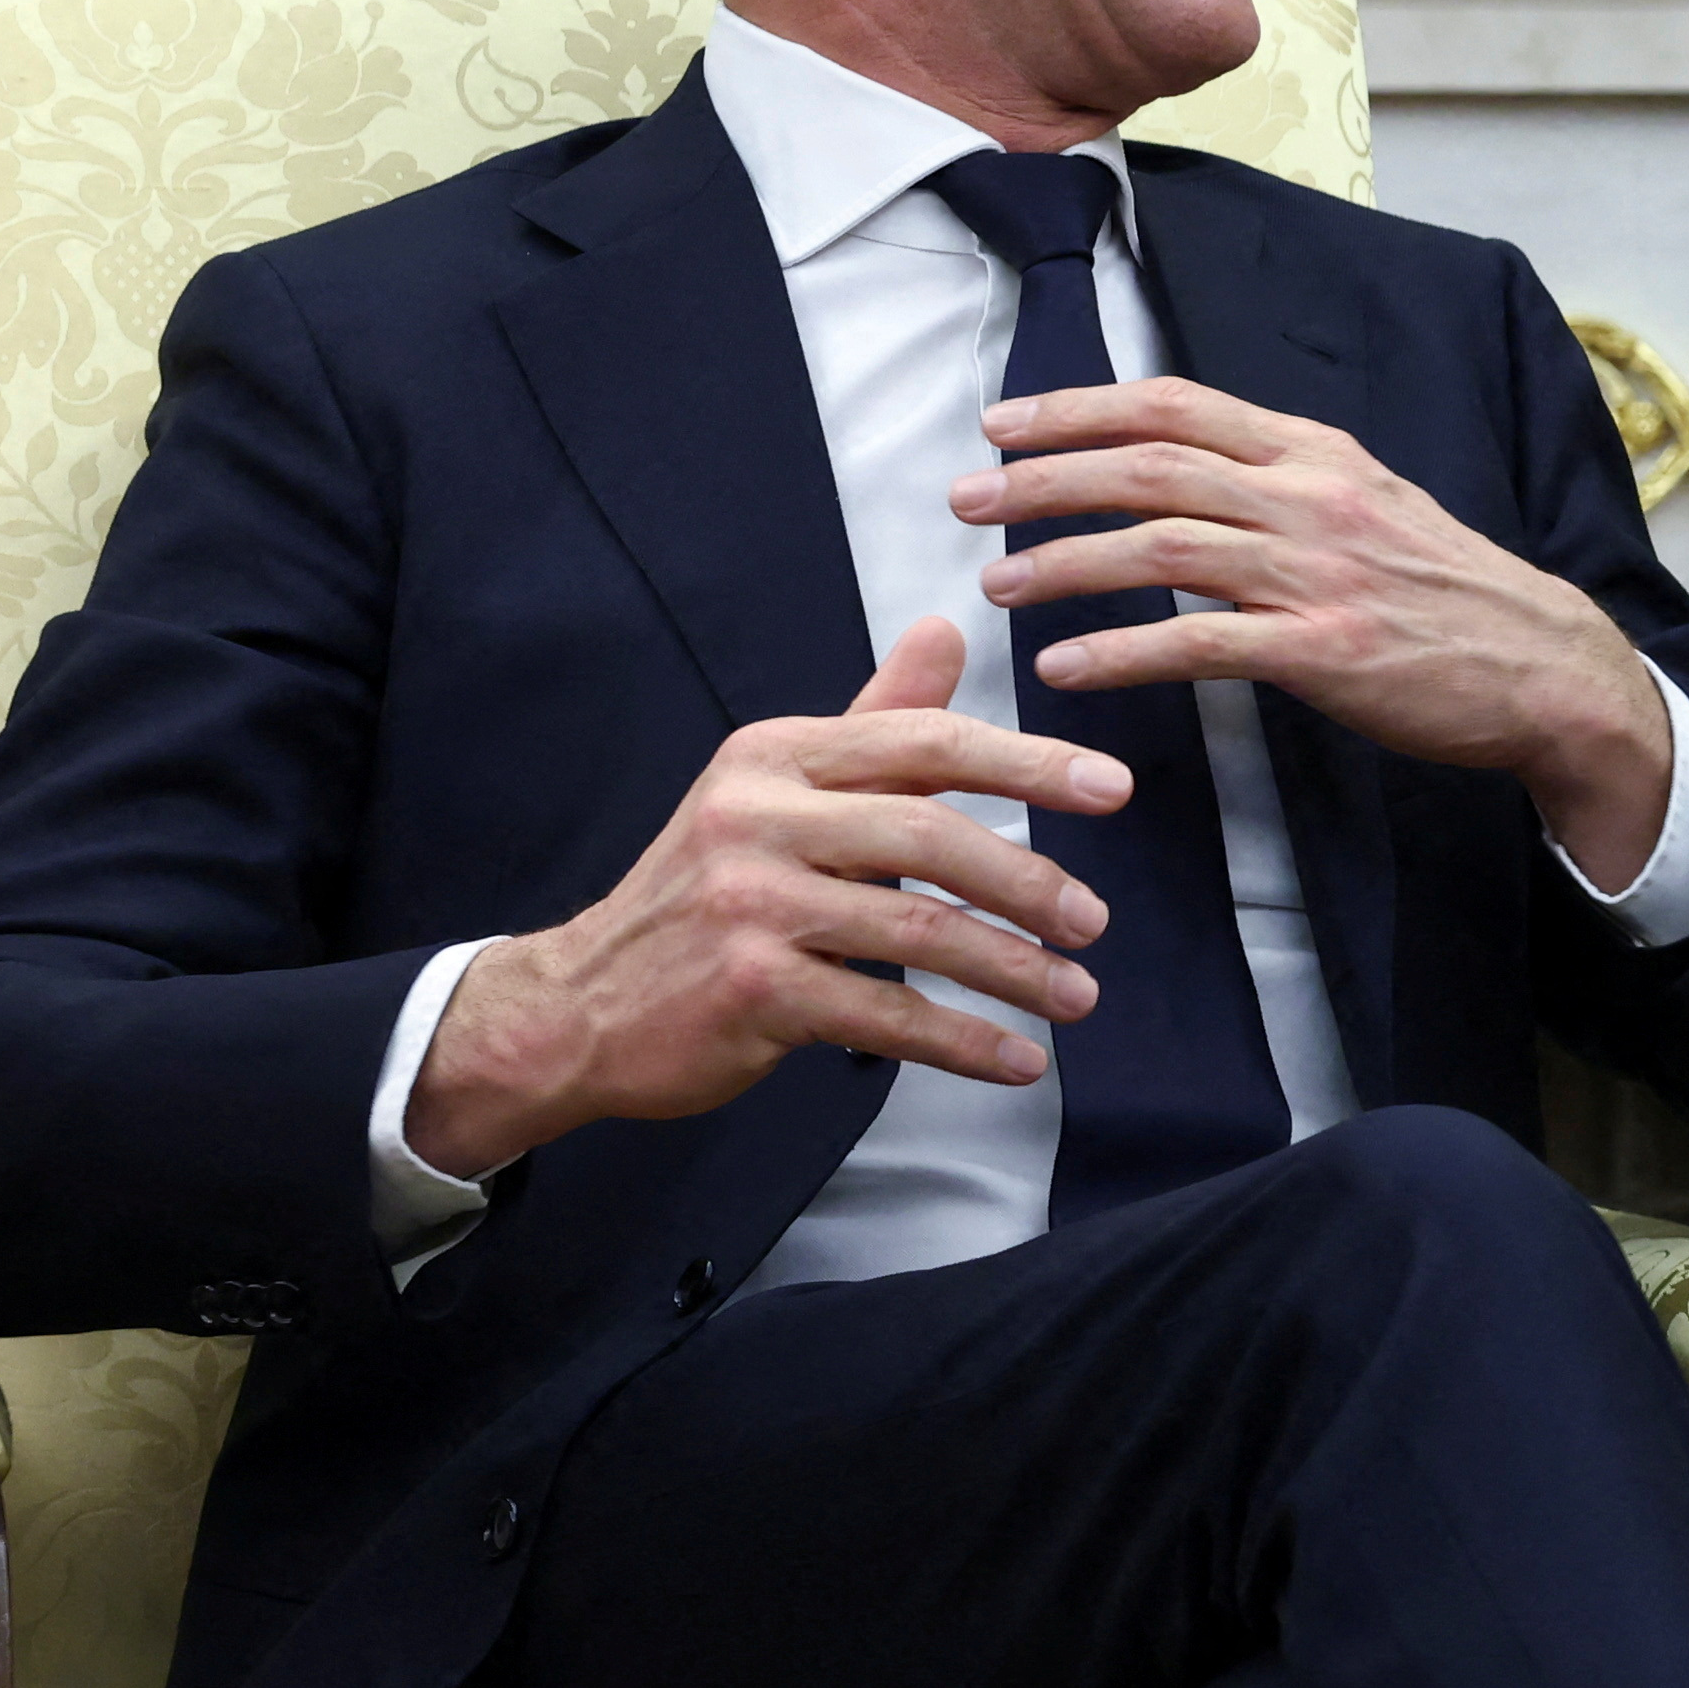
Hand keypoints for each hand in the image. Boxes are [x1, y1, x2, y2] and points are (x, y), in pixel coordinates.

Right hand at [409, 623, 1116, 1179]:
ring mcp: (749, 906)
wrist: (576, 1003)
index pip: (924, 742)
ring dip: (1014, 970)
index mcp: (776, 757)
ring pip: (917, 929)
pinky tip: (1017, 1058)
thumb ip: (874, 719)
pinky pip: (884, 1015)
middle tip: (1095, 920)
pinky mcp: (748, 990)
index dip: (1028, 762)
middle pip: (929, 833)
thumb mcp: (776, 790)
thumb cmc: (701, 895)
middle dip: (1030, 879)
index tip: (1112, 789)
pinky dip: (963, 1040)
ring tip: (1076, 997)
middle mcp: (757, 818)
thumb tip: (948, 629)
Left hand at [960, 376, 1677, 885]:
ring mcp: (1318, 573)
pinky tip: (1067, 668)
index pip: (1176, 406)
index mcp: (1316, 454)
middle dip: (1044, 478)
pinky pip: (1200, 645)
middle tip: (965, 501)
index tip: (1002, 423)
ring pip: (1162, 549)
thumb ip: (1282, 481)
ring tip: (997, 587)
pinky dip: (1123, 654)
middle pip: (1151, 466)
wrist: (1545, 665)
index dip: (1078, 409)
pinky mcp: (1325, 650)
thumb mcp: (1372, 503)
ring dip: (1065, 564)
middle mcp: (1311, 498)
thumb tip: (1185, 468)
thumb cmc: (1450, 591)